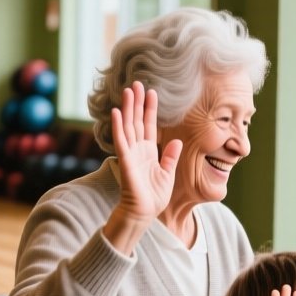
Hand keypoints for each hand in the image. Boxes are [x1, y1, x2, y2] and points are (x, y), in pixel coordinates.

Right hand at [113, 81, 182, 219]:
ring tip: (128, 91)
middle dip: (137, 102)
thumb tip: (177, 141)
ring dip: (128, 108)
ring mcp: (131, 153)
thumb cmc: (154, 196)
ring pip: (128, 125)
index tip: (151, 92)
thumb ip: (171, 157)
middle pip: (137, 120)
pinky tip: (118, 112)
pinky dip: (118, 126)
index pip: (149, 125)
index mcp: (149, 151)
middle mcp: (138, 149)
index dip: (150, 109)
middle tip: (136, 83)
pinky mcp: (125, 160)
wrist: (144, 212)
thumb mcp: (167, 173)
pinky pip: (120, 140)